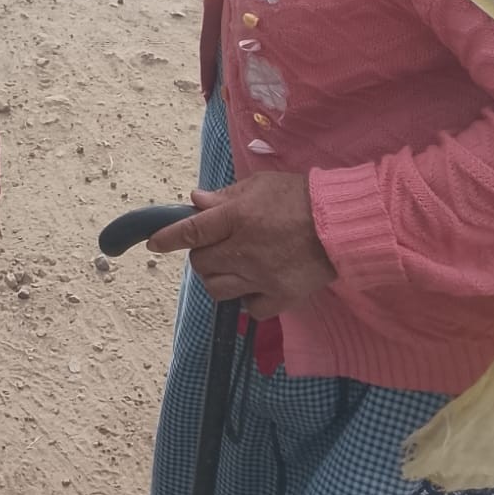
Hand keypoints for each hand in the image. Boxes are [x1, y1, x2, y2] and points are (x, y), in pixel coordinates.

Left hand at [147, 173, 336, 318]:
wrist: (340, 224)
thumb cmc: (298, 197)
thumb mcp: (259, 185)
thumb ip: (225, 196)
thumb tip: (195, 201)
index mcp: (236, 218)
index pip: (191, 231)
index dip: (167, 238)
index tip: (153, 244)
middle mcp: (243, 250)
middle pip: (200, 264)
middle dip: (200, 256)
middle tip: (214, 248)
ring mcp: (261, 277)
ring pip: (218, 290)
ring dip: (218, 279)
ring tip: (232, 268)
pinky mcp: (280, 298)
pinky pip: (248, 309)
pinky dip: (246, 300)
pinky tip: (254, 285)